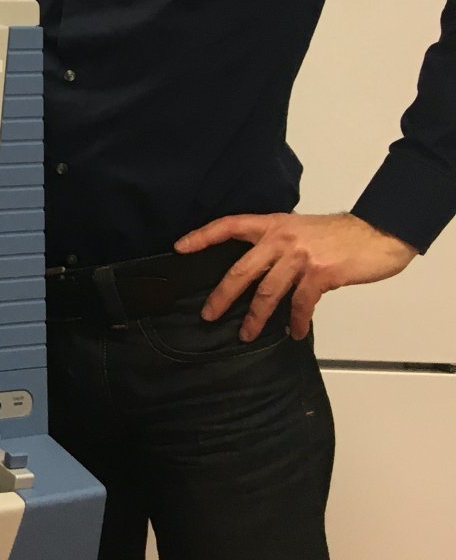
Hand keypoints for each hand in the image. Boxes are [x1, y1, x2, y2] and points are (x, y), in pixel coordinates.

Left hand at [178, 212, 417, 341]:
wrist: (378, 233)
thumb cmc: (340, 234)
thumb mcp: (301, 229)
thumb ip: (279, 245)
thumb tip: (261, 270)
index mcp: (273, 224)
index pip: (229, 225)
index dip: (203, 235)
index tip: (180, 247)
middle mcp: (281, 239)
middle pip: (241, 269)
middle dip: (222, 295)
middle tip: (208, 315)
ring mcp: (300, 258)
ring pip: (267, 292)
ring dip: (256, 317)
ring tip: (245, 334)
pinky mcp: (320, 275)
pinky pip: (301, 304)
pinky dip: (297, 321)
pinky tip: (294, 332)